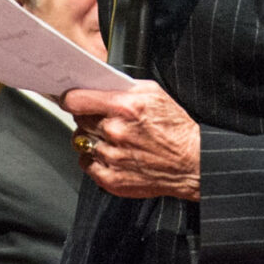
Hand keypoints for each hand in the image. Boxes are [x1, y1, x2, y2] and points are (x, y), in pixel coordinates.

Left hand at [63, 81, 200, 199]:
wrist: (193, 163)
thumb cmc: (175, 128)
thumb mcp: (153, 93)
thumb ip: (122, 86)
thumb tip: (97, 84)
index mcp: (124, 107)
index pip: (76, 100)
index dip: (70, 98)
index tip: (69, 99)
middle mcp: (115, 132)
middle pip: (79, 120)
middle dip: (86, 117)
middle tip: (99, 119)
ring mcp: (112, 157)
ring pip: (82, 142)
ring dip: (91, 139)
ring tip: (110, 138)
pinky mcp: (113, 180)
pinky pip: (87, 164)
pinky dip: (94, 159)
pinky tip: (110, 154)